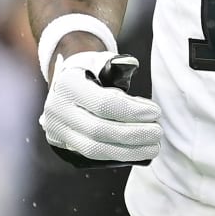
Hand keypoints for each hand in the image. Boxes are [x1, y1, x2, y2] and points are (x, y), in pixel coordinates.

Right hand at [40, 51, 161, 168]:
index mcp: (67, 85)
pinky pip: (93, 156)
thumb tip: (132, 65)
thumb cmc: (87, 71)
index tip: (155, 112)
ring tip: (153, 146)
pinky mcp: (64, 145)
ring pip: (94, 149)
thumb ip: (116, 63)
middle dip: (133, 134)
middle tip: (157, 132)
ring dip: (128, 151)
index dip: (132, 111)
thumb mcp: (99, 60)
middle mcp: (57, 110)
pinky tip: (137, 151)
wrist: (64, 84)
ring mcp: (57, 131)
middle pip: (99, 130)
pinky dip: (118, 155)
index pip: (103, 103)